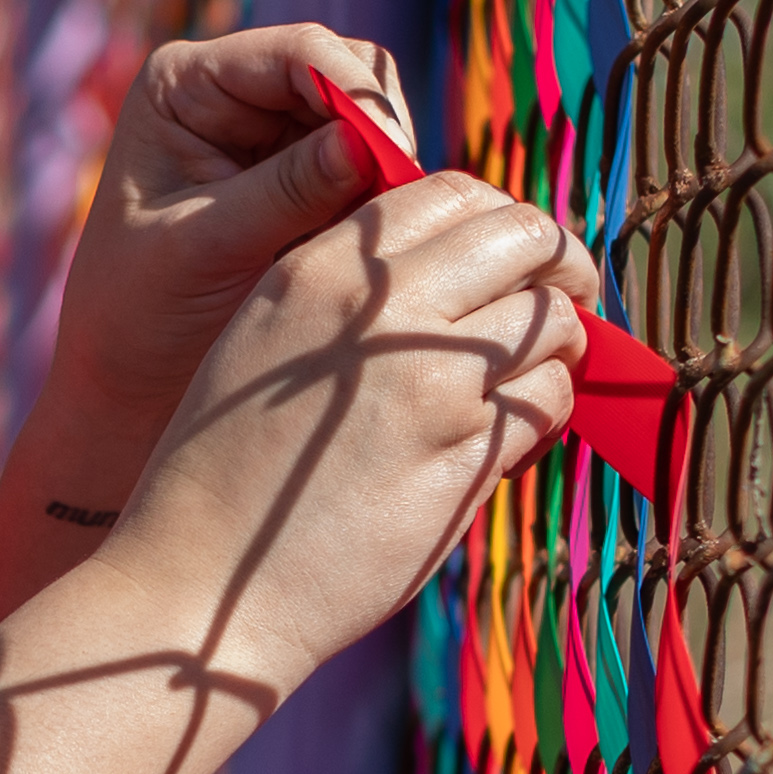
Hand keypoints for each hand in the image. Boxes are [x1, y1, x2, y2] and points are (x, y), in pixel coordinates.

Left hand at [40, 24, 419, 430]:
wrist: (127, 382)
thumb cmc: (136, 312)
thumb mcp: (205, 247)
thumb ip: (285, 192)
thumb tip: (366, 146)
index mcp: (184, 83)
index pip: (298, 52)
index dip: (357, 97)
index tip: (394, 162)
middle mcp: (232, 93)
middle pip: (346, 72)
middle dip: (379, 132)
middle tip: (400, 206)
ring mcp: (270, 136)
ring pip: (369, 121)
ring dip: (387, 170)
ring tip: (381, 236)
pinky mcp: (303, 184)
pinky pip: (369, 173)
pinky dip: (382, 203)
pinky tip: (374, 249)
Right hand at [109, 165, 585, 682]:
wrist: (203, 580)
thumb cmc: (228, 469)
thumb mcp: (266, 338)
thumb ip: (351, 292)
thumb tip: (464, 266)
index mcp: (325, 268)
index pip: (457, 194)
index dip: (506, 223)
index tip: (519, 260)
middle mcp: (381, 309)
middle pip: (527, 241)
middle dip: (563, 269)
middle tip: (569, 303)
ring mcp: (430, 381)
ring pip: (554, 323)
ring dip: (560, 349)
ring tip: (530, 383)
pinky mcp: (464, 455)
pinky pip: (548, 403)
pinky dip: (548, 416)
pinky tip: (515, 441)